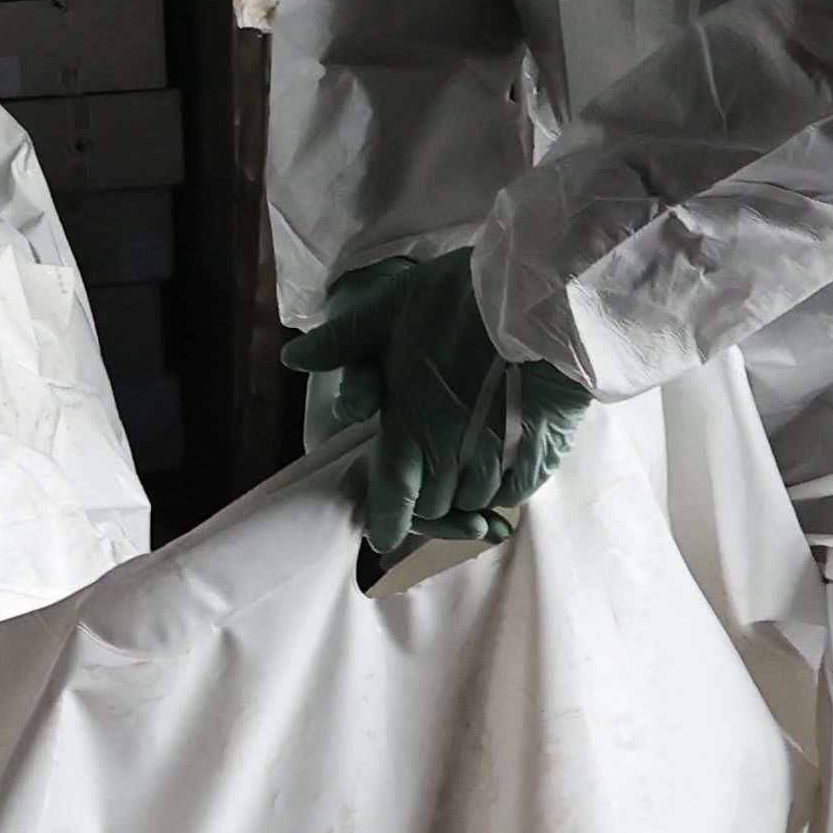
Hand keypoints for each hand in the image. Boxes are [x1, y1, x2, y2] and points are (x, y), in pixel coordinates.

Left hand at [279, 246, 589, 556]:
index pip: (393, 499)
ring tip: (468, 462)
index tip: (385, 534)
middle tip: (431, 476)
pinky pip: (515, 492)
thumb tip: (292, 359)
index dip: (388, 522)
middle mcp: (451, 454)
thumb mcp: (387, 307)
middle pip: (435, 505)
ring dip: (467, 490)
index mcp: (409, 428)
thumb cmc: (458, 300)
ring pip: (476, 499)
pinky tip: (504, 459)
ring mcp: (498, 458)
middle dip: (428, 499)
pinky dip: (505, 485)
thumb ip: (341, 342)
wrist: (538, 298)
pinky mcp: (540, 454)